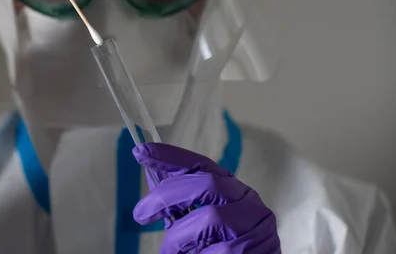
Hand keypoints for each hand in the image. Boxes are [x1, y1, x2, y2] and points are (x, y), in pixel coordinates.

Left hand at [133, 143, 280, 253]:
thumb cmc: (226, 248)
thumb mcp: (204, 224)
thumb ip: (183, 205)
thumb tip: (152, 183)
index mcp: (234, 190)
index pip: (202, 164)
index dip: (171, 156)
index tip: (141, 151)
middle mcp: (249, 202)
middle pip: (207, 184)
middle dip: (168, 195)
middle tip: (140, 213)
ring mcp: (255, 225)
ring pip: (211, 217)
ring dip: (179, 236)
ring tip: (167, 250)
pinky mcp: (254, 250)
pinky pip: (218, 249)